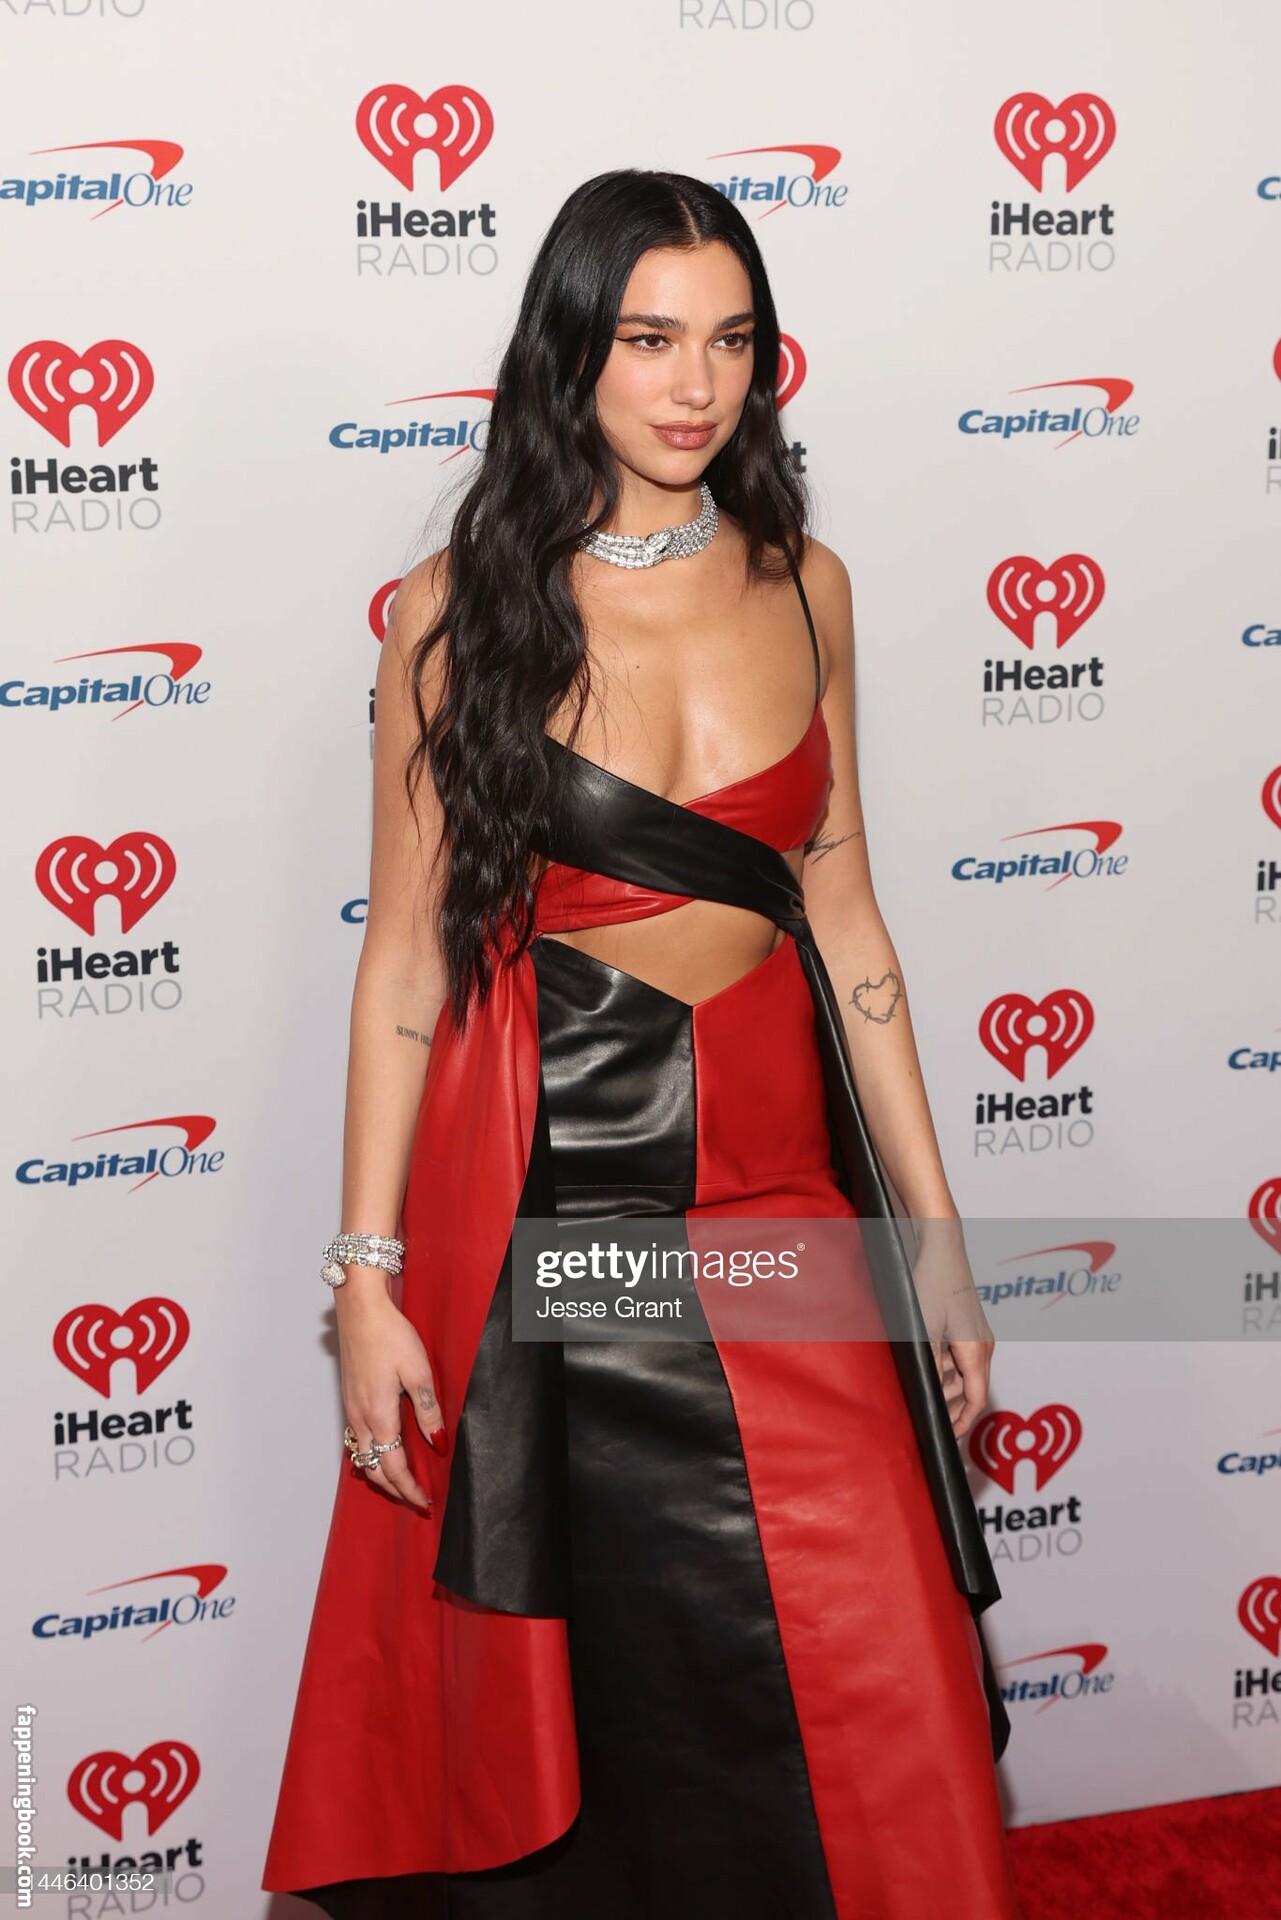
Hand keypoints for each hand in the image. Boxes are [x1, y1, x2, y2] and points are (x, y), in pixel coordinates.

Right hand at [334, 1276, 445, 1511]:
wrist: (360, 1309)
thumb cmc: (390, 1335)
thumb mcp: (418, 1372)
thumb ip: (427, 1411)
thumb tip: (437, 1444)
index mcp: (379, 1416)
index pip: (393, 1468)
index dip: (409, 1490)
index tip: (424, 1502)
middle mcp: (360, 1419)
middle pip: (374, 1470)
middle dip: (395, 1490)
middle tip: (415, 1500)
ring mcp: (351, 1410)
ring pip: (363, 1457)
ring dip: (381, 1474)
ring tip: (402, 1482)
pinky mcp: (349, 1399)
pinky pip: (357, 1441)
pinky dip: (370, 1456)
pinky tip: (384, 1452)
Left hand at [910, 1219, 994, 1440]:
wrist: (941, 1246)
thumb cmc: (932, 1284)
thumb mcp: (923, 1330)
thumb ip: (929, 1365)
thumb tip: (928, 1394)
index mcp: (976, 1352)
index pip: (976, 1401)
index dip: (961, 1423)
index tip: (945, 1436)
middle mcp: (984, 1346)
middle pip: (972, 1390)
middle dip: (952, 1408)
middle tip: (928, 1420)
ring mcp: (978, 1335)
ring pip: (965, 1373)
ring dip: (946, 1386)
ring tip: (921, 1394)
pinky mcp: (969, 1325)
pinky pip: (961, 1356)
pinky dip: (945, 1367)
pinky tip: (924, 1366)